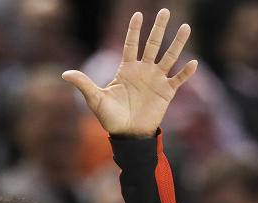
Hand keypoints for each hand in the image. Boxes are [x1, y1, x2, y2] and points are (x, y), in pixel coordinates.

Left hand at [61, 9, 196, 136]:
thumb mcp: (95, 99)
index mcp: (126, 69)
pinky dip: (186, 72)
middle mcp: (143, 71)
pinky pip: (178, 79)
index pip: (131, 45)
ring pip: (169, 57)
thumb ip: (84, 84)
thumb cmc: (110, 117)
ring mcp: (156, 80)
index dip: (134, 30)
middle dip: (158, 28)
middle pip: (152, 45)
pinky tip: (193, 62)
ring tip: (185, 27)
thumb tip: (64, 74)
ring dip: (177, 43)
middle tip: (165, 11)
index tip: (138, 14)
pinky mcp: (166, 92)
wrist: (127, 135)